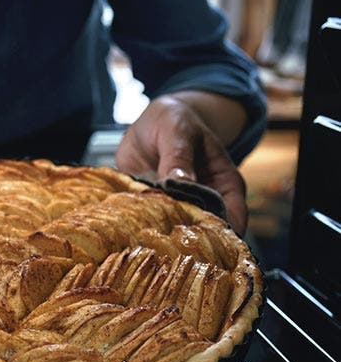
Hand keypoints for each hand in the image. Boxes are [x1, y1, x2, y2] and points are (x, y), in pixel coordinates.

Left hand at [115, 95, 247, 234]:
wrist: (149, 122)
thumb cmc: (175, 120)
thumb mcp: (178, 130)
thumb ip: (178, 155)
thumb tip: (181, 181)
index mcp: (225, 185)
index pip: (233, 218)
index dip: (221, 234)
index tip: (201, 241)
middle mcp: (203, 202)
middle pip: (203, 232)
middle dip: (187, 240)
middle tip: (166, 240)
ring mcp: (177, 208)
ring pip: (173, 231)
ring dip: (160, 234)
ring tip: (145, 234)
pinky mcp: (152, 209)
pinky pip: (148, 223)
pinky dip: (140, 226)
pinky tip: (129, 227)